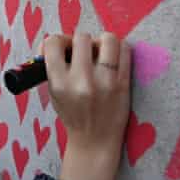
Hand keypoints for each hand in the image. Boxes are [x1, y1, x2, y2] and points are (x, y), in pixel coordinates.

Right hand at [40, 31, 131, 152]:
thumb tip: (59, 42)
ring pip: (108, 39)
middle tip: (84, 52)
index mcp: (59, 83)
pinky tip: (113, 58)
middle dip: (81, 41)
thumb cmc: (73, 116)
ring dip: (102, 41)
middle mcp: (82, 81)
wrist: (94, 142)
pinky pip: (125, 50)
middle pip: (82, 37)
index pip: (53, 43)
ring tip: (100, 52)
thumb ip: (54, 68)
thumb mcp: (54, 94)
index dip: (59, 41)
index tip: (63, 48)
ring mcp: (105, 82)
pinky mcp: (123, 84)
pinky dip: (118, 49)